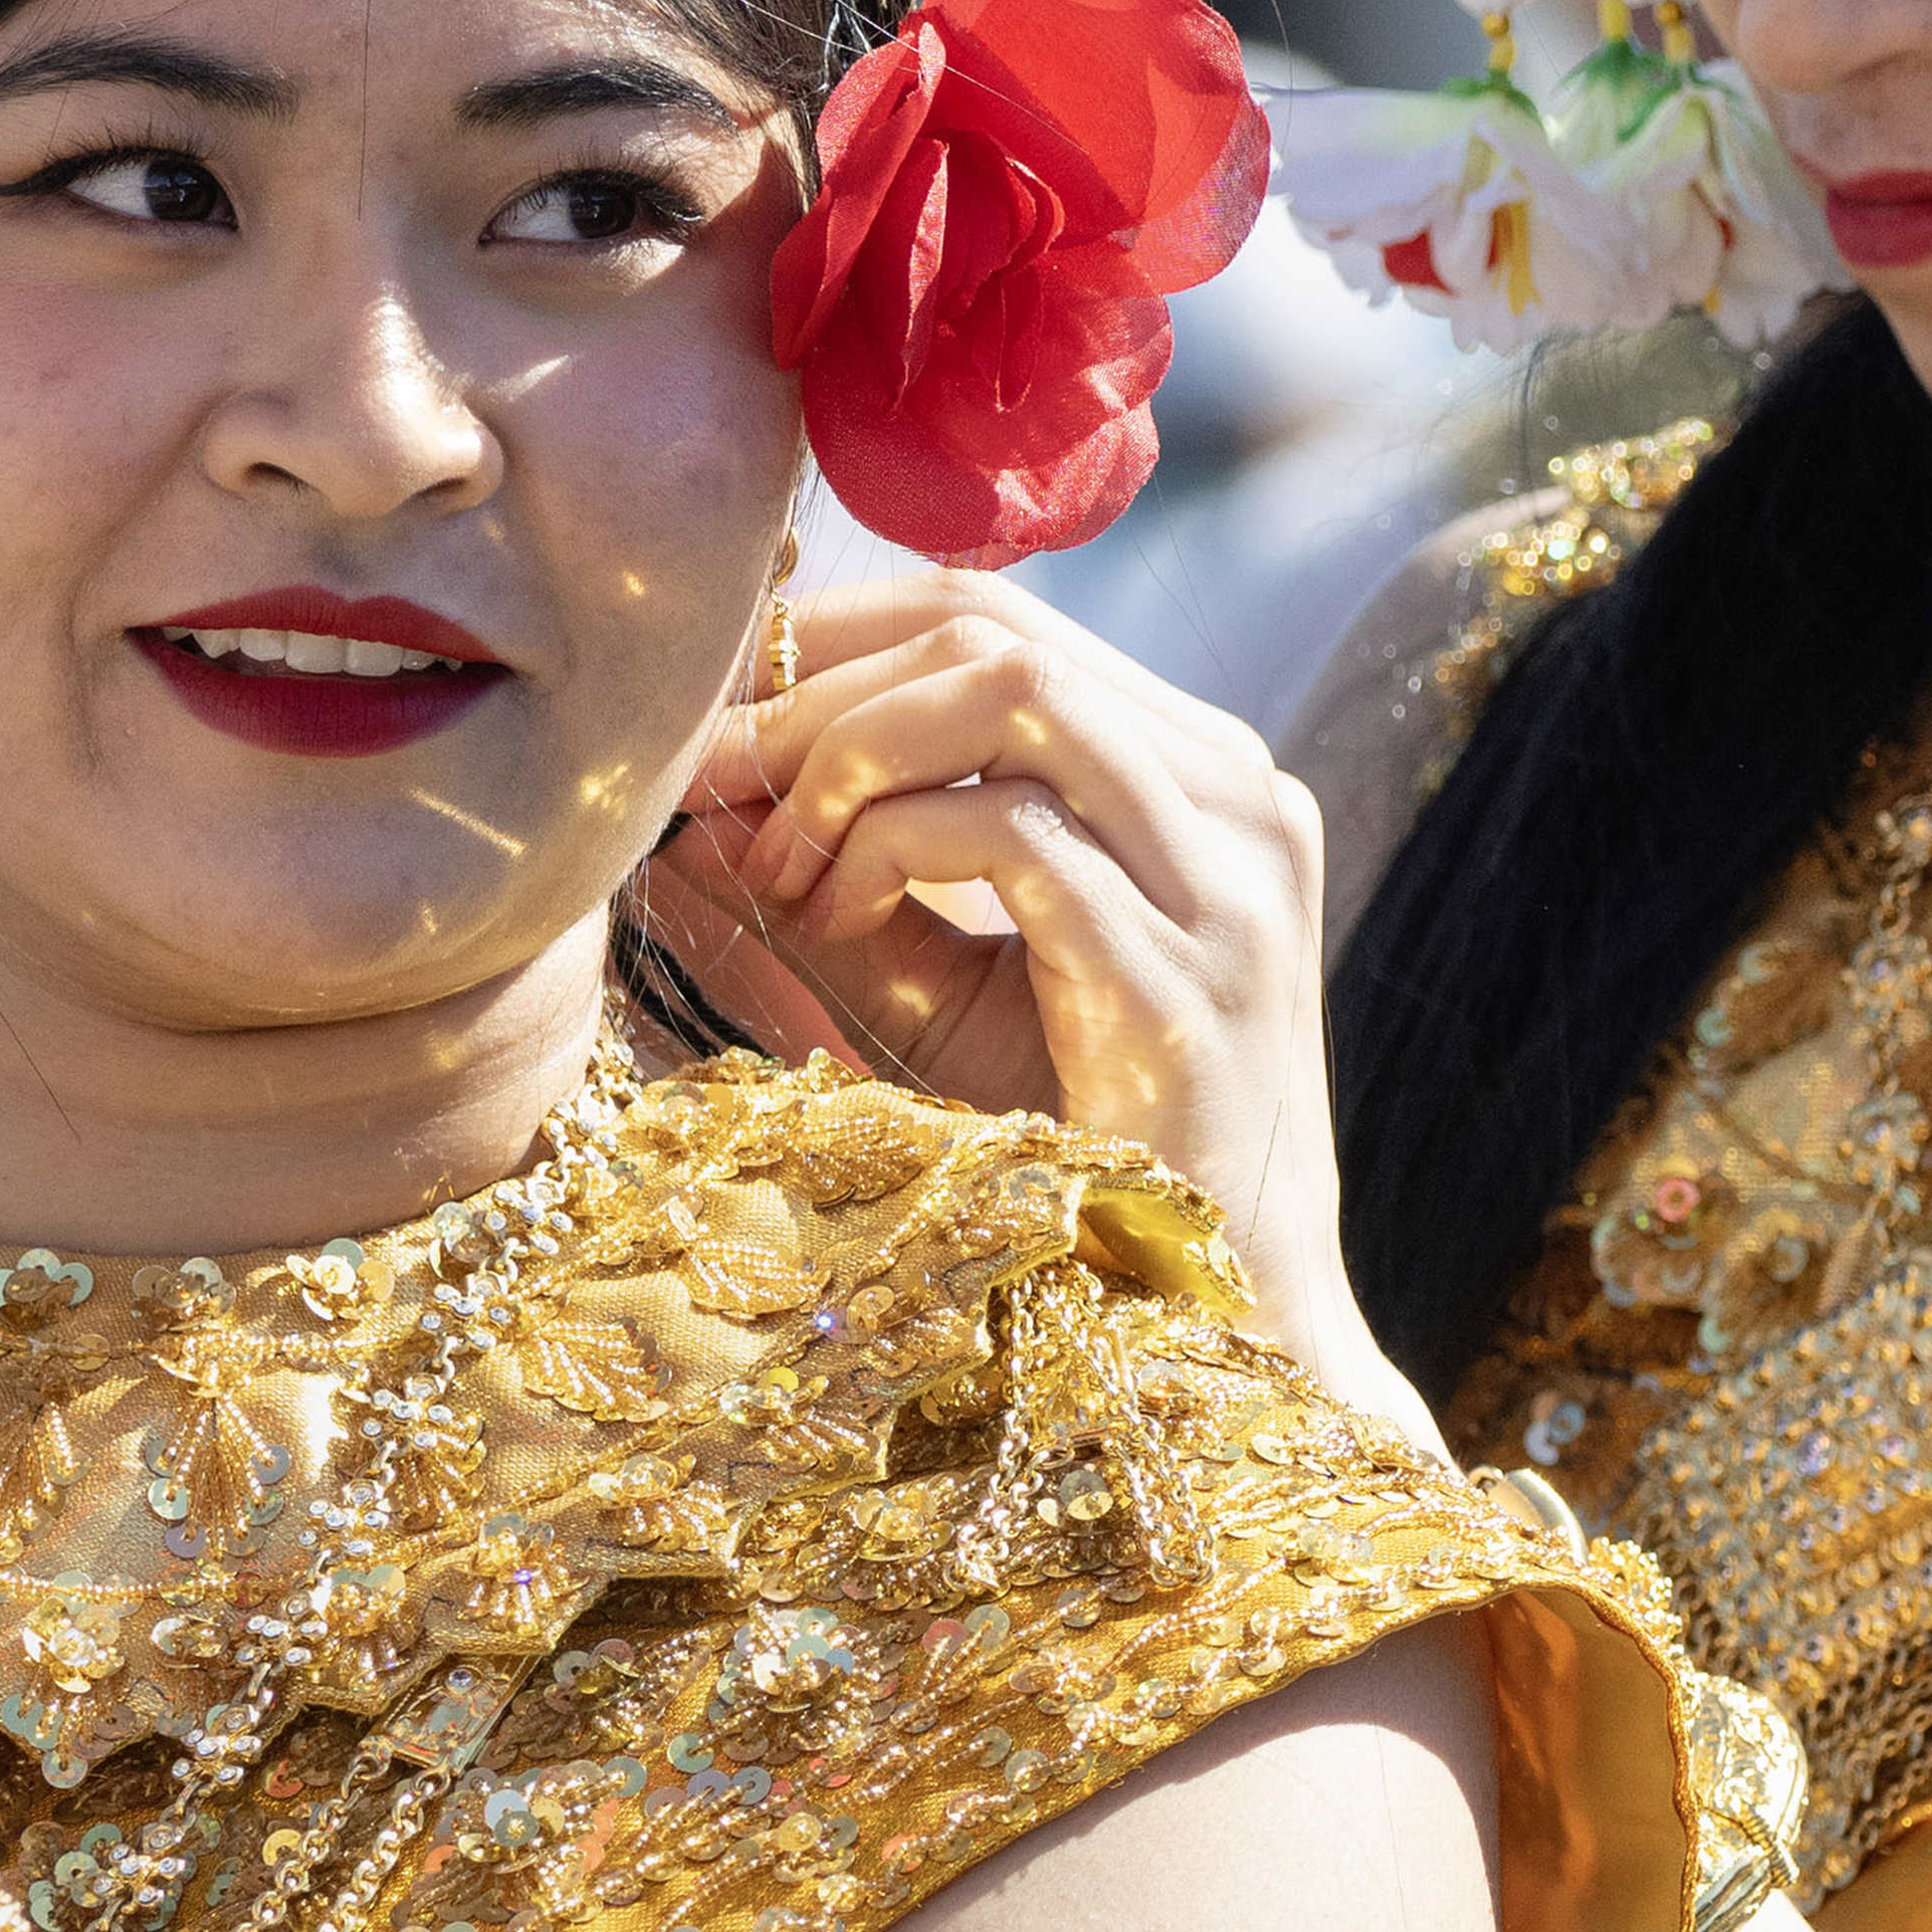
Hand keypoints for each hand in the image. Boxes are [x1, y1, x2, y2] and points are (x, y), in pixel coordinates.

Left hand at [635, 573, 1428, 1441]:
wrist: (1225, 1315)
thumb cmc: (1082, 1148)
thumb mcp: (946, 988)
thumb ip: (842, 878)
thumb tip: (692, 798)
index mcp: (1200, 775)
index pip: (1003, 616)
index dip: (837, 637)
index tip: (719, 712)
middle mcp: (1239, 797)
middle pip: (997, 634)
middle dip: (820, 689)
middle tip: (709, 779)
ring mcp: (1228, 880)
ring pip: (1012, 694)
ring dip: (851, 754)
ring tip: (780, 856)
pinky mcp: (1182, 973)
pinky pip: (1011, 833)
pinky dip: (888, 848)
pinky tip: (838, 918)